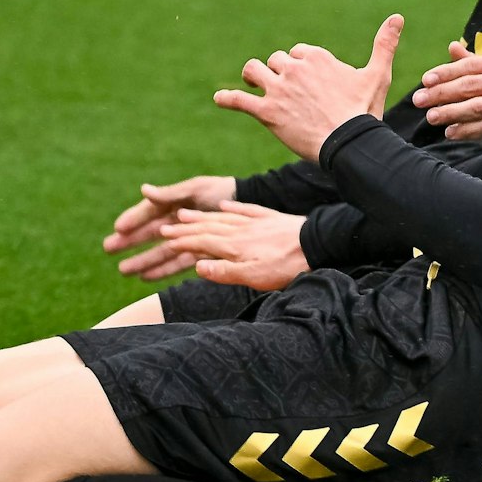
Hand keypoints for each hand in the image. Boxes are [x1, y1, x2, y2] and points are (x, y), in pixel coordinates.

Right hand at [104, 175, 236, 281]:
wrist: (248, 202)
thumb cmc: (220, 190)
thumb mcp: (196, 189)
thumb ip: (171, 194)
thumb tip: (144, 190)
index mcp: (173, 203)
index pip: (148, 213)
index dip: (133, 220)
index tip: (118, 229)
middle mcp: (177, 221)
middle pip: (149, 233)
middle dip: (129, 242)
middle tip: (108, 249)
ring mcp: (187, 236)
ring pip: (161, 250)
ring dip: (142, 260)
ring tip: (123, 271)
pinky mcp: (198, 250)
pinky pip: (178, 261)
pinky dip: (163, 269)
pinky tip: (146, 278)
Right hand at [158, 201, 309, 290]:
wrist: (316, 244)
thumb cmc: (286, 266)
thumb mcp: (254, 277)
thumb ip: (224, 272)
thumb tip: (196, 267)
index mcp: (234, 246)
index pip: (201, 242)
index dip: (182, 242)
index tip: (165, 240)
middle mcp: (240, 230)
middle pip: (207, 228)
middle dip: (184, 228)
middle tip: (164, 227)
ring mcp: (256, 222)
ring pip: (222, 217)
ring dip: (202, 216)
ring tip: (184, 213)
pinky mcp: (271, 218)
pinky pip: (246, 209)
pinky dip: (232, 207)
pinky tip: (224, 205)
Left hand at [215, 15, 403, 160]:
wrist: (349, 143)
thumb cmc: (364, 111)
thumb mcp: (377, 75)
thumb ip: (384, 44)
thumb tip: (398, 17)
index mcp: (316, 57)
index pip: (299, 52)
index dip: (302, 65)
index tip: (311, 83)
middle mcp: (294, 68)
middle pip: (276, 61)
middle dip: (279, 73)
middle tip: (287, 91)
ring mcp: (278, 90)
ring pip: (254, 72)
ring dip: (253, 78)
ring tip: (255, 87)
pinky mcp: (265, 112)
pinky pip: (238, 100)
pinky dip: (227, 99)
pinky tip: (219, 99)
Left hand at [411, 41, 481, 142]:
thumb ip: (476, 61)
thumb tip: (451, 46)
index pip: (471, 65)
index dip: (446, 72)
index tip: (425, 80)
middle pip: (470, 86)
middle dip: (441, 93)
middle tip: (419, 100)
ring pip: (476, 107)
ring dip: (450, 113)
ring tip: (431, 116)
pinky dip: (466, 130)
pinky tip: (450, 132)